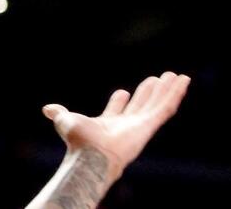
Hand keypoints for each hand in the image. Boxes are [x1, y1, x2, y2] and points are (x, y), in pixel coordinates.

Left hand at [42, 72, 189, 183]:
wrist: (91, 154)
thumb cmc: (79, 141)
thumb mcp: (66, 121)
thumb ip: (59, 114)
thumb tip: (47, 109)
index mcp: (108, 124)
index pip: (118, 111)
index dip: (120, 101)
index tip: (123, 91)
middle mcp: (127, 125)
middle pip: (142, 105)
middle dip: (149, 92)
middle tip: (158, 79)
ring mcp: (141, 125)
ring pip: (158, 104)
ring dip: (167, 90)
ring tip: (176, 76)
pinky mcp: (150, 125)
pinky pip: (166, 107)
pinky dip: (175, 93)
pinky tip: (183, 81)